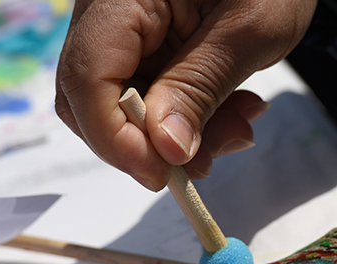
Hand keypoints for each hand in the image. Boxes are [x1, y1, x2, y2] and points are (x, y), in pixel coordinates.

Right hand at [55, 0, 317, 189]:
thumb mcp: (250, 28)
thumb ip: (201, 87)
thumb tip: (165, 151)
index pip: (86, 76)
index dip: (117, 139)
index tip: (162, 174)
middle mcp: (108, 8)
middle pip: (92, 97)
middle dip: (148, 143)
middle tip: (207, 160)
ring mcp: (125, 27)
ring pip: (122, 106)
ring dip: (178, 135)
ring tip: (238, 127)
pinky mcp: (147, 41)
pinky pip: (150, 93)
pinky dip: (189, 115)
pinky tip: (234, 111)